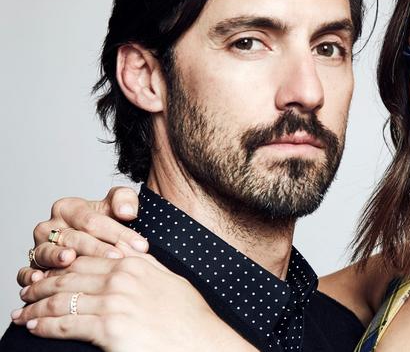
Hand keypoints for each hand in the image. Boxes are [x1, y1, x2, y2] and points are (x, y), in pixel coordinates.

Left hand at [12, 243, 252, 351]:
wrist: (201, 341)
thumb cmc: (189, 317)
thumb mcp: (169, 280)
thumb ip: (146, 265)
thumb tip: (130, 254)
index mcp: (133, 264)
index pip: (84, 259)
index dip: (60, 268)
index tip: (47, 276)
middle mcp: (121, 279)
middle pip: (67, 278)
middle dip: (41, 287)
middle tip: (26, 294)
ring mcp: (114, 303)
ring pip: (61, 300)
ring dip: (35, 307)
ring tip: (22, 313)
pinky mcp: (108, 329)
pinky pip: (65, 325)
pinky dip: (44, 326)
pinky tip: (33, 327)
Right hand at [17, 187, 148, 286]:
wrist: (94, 245)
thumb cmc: (106, 225)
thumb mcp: (118, 206)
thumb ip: (124, 199)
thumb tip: (127, 210)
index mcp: (68, 208)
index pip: (93, 220)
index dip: (118, 232)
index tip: (140, 245)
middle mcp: (50, 227)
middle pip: (74, 237)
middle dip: (98, 248)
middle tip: (118, 257)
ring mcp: (39, 248)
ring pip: (49, 253)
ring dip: (59, 258)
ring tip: (70, 259)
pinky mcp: (31, 268)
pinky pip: (25, 271)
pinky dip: (29, 276)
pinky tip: (40, 279)